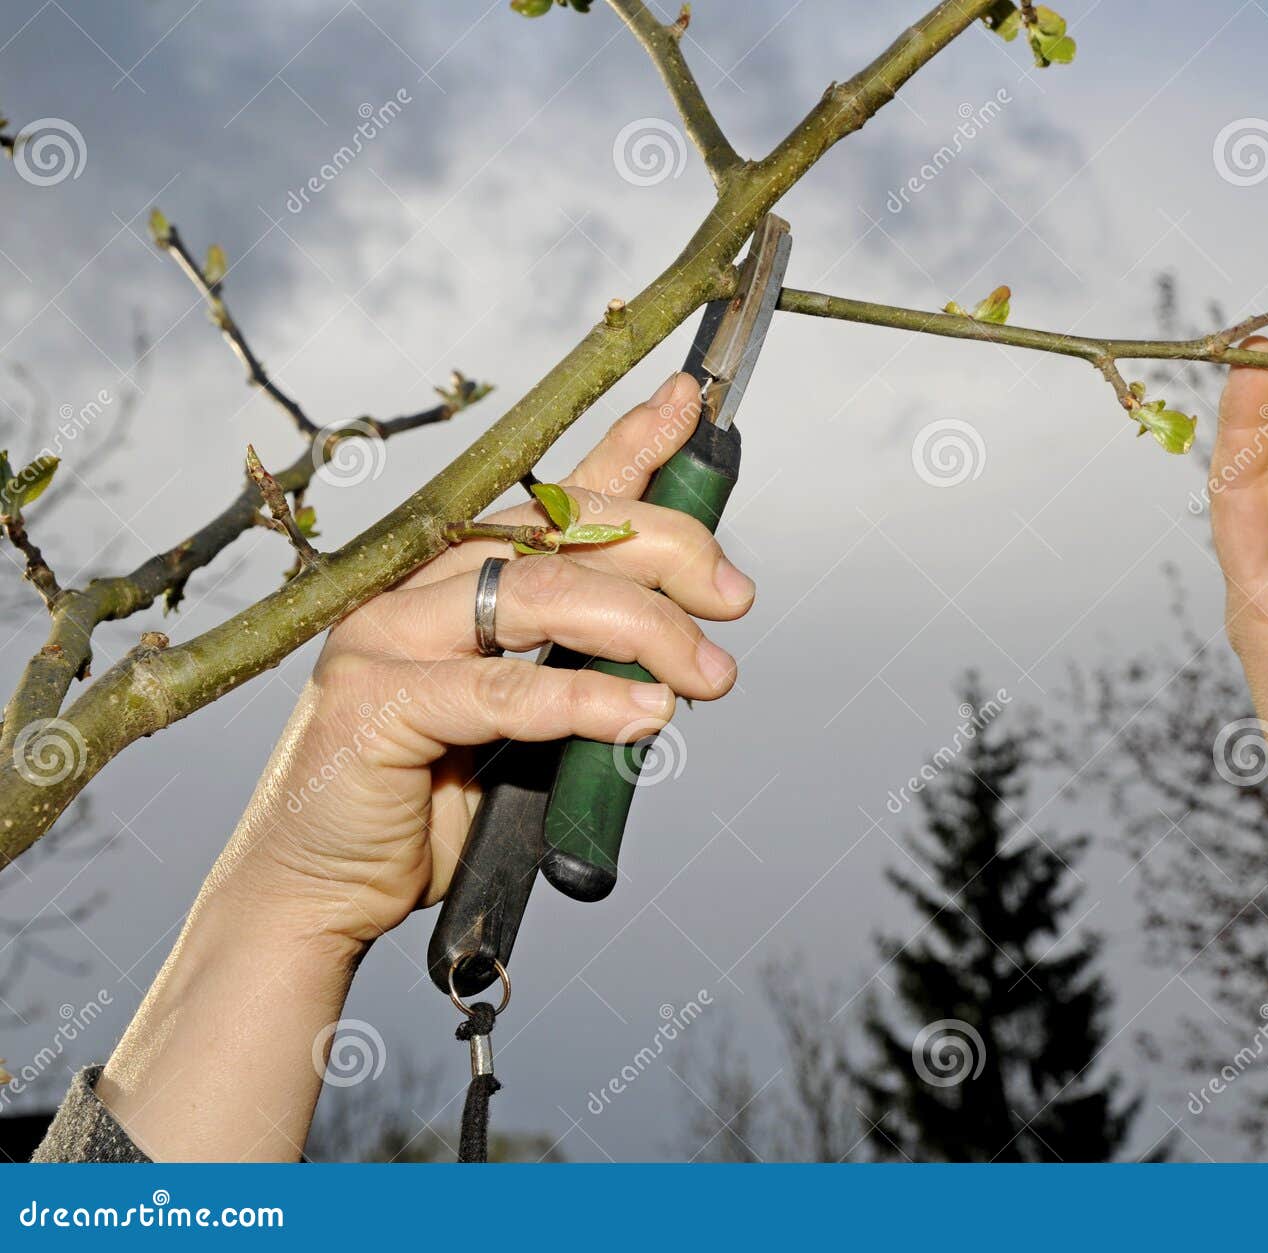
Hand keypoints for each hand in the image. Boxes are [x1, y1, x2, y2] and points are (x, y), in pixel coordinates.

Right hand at [220, 373, 755, 946]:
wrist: (318, 889)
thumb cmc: (425, 803)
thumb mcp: (522, 723)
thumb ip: (577, 668)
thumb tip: (683, 650)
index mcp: (455, 580)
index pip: (554, 497)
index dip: (626, 444)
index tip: (691, 403)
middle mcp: (416, 586)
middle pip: (561, 530)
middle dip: (666, 548)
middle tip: (735, 597)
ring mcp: (386, 636)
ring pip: (539, 593)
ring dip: (644, 627)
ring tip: (708, 675)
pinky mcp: (374, 702)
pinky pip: (502, 688)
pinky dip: (585, 698)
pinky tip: (645, 713)